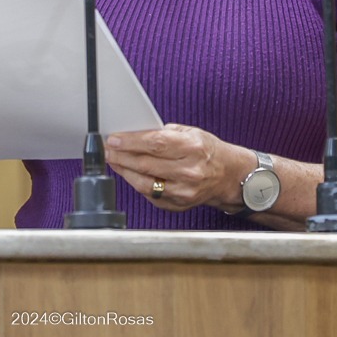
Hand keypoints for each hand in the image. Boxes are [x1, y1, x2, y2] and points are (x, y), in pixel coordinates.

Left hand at [104, 123, 247, 211]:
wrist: (229, 176)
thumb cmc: (208, 151)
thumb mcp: (191, 132)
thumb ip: (164, 133)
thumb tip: (135, 134)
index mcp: (193, 148)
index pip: (155, 144)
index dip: (131, 142)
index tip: (114, 139)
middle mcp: (189, 171)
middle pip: (146, 164)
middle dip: (122, 156)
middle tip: (108, 150)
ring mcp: (184, 191)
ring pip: (144, 183)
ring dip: (124, 171)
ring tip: (113, 161)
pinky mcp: (179, 204)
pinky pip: (150, 194)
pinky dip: (136, 183)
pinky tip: (129, 174)